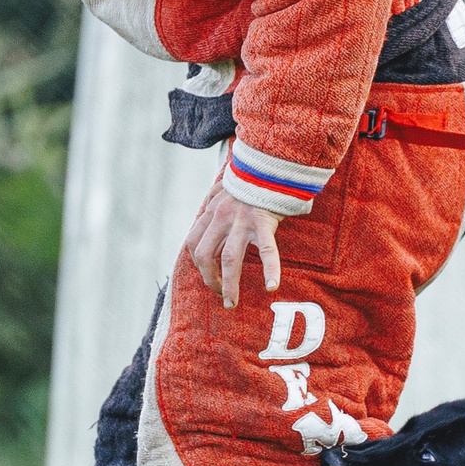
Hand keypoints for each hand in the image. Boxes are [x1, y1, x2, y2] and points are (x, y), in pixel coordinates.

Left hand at [188, 187, 282, 309]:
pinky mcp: (263, 222)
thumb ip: (214, 203)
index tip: (208, 274)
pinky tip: (271, 286)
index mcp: (211, 211)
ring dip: (228, 285)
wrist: (269, 163)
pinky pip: (266, 250)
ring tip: (231, 303)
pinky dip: (270, 269)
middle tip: (218, 293)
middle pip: (204, 255)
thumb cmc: (249, 179)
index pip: (193, 243)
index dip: (198, 263)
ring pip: (229, 259)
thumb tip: (207, 215)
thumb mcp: (224, 189)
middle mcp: (221, 218)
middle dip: (208, 279)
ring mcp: (242, 221)